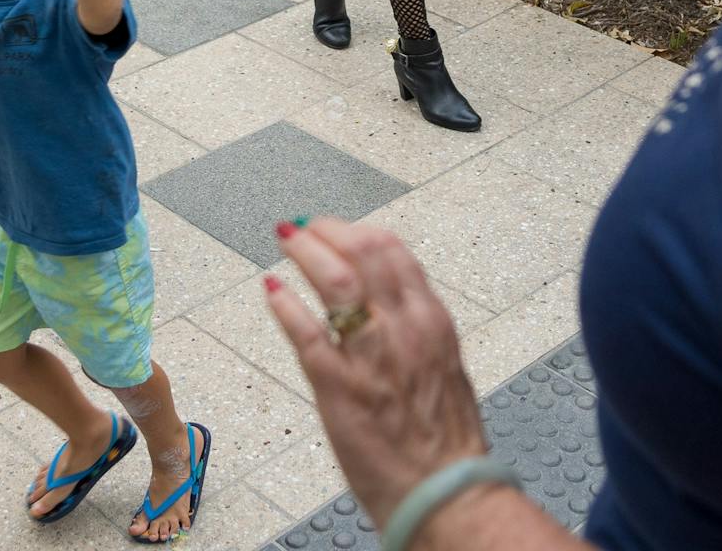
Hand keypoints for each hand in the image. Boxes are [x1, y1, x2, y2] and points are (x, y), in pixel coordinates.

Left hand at [266, 218, 489, 529]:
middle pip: (361, 252)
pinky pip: (305, 332)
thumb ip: (419, 333)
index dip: (358, 231)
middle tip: (304, 228)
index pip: (393, 252)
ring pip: (334, 279)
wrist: (447, 493)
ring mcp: (369, 354)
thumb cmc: (448, 443)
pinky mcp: (338, 386)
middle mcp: (402, 327)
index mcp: (431, 321)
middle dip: (327, 231)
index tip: (338, 228)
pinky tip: (273, 291)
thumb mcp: (444, 368)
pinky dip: (286, 305)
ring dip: (304, 252)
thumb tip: (395, 309)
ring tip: (286, 241)